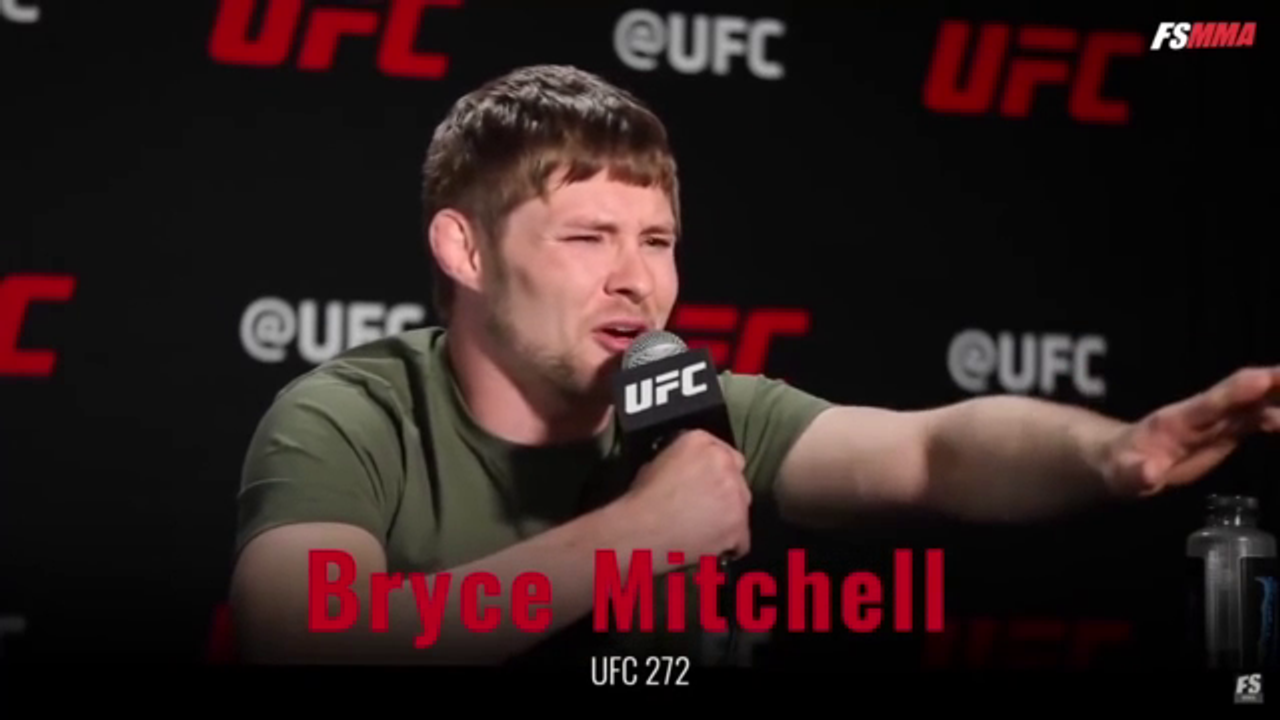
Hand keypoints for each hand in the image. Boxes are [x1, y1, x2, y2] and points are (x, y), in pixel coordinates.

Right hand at [617, 430, 750, 569]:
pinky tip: (712, 546)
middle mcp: (724, 463)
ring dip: (729, 515)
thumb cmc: (642, 498)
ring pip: (741, 506)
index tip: (707, 481)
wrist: (641, 530)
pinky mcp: (739, 525)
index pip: (722, 451)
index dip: (715, 469)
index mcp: (701, 442)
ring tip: (706, 528)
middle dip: (725, 491)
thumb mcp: (655, 462)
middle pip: (736, 477)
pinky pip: (742, 537)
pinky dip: (730, 543)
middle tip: (705, 505)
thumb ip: (681, 460)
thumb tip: (686, 471)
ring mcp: (736, 495)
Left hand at [1104, 367, 1279, 496]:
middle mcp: (1201, 416)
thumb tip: (1149, 473)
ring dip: (1279, 397)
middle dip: (1270, 384)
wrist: (1124, 462)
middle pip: (1240, 396)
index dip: (1236, 392)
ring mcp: (1215, 423)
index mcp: (1176, 422)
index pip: (1210, 404)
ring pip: (1254, 405)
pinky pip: (1256, 421)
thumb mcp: (1123, 474)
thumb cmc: (1121, 466)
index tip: (1263, 379)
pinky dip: (1277, 417)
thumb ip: (1136, 474)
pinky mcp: (1225, 433)